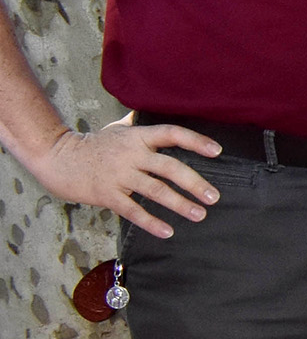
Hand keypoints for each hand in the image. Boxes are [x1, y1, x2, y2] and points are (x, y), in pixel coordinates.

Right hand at [28, 119, 222, 238]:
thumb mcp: (117, 128)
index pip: (172, 134)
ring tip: (199, 214)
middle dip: (195, 183)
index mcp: (138, 137)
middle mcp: (131, 154)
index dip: (196, 141)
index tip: (216, 151)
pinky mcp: (107, 194)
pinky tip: (167, 231)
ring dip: (179, 204)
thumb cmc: (92, 144)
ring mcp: (119, 175)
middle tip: (214, 196)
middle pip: (170, 167)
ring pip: (155, 190)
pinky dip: (151, 222)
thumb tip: (155, 107)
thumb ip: (139, 123)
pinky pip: (133, 210)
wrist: (57, 158)